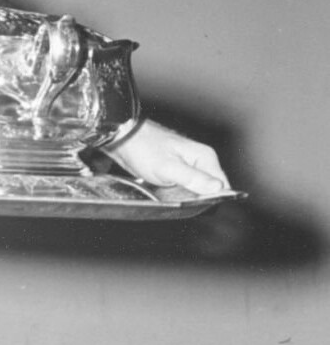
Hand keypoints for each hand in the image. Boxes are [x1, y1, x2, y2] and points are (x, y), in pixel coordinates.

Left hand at [105, 119, 229, 195]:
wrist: (121, 137)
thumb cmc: (142, 148)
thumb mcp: (167, 167)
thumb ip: (193, 178)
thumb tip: (218, 188)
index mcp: (205, 157)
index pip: (223, 186)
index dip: (213, 200)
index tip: (197, 207)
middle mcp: (200, 160)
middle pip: (211, 189)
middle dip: (199, 199)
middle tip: (179, 200)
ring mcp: (189, 164)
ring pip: (197, 189)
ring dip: (187, 197)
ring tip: (170, 196)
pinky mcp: (176, 169)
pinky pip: (184, 186)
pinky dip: (178, 192)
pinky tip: (166, 194)